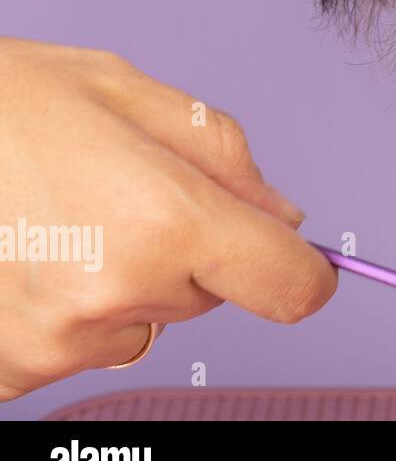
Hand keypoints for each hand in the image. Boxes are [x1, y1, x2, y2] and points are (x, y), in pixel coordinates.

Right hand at [0, 38, 335, 400]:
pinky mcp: (14, 368)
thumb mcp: (129, 92)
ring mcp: (58, 342)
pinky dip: (74, 308)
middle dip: (191, 247)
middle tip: (120, 192)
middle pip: (213, 292)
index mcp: (164, 222)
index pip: (289, 286)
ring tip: (63, 219)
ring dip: (129, 279)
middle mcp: (116, 296)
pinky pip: (87, 342)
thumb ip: (226, 157)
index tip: (295, 256)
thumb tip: (280, 215)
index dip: (301, 269)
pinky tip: (33, 253)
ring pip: (149, 320)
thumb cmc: (1, 103)